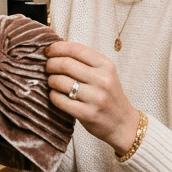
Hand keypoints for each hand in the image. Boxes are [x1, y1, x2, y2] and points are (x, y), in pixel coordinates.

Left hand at [45, 41, 140, 155]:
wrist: (123, 124)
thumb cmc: (108, 95)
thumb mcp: (104, 73)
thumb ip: (84, 61)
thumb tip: (54, 50)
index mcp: (106, 65)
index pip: (76, 49)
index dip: (57, 48)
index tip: (48, 51)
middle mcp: (103, 80)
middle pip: (65, 64)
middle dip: (50, 64)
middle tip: (47, 68)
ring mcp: (96, 98)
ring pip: (60, 81)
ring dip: (50, 80)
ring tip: (52, 82)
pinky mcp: (88, 114)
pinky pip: (59, 100)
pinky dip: (53, 96)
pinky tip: (56, 95)